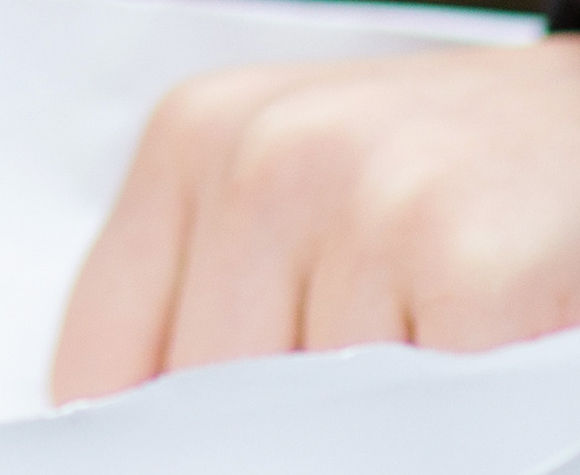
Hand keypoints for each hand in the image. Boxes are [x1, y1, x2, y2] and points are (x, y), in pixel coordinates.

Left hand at [51, 33, 579, 402]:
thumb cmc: (441, 177)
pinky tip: (476, 378)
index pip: (102, 357)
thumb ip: (207, 301)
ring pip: (309, 419)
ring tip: (415, 373)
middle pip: (204, 398)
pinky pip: (423, 423)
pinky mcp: (470, 262)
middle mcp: (263, 156)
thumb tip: (144, 436)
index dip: (143, 443)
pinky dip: (448, 430)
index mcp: (191, 137)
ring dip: (367, 427)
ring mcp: (366, 202)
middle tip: (327, 411)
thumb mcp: (290, 198)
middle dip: (264, 436)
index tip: (180, 453)